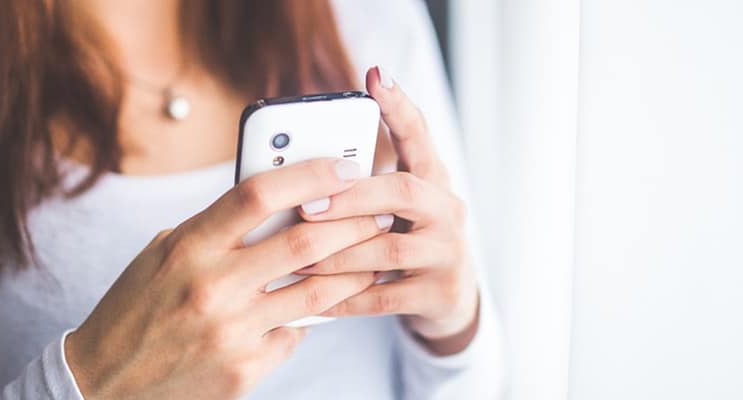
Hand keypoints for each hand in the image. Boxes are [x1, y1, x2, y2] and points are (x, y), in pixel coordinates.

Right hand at [65, 158, 388, 398]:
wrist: (103, 384)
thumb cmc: (135, 310)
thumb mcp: (162, 255)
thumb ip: (214, 229)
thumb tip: (277, 201)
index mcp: (187, 247)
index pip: (258, 194)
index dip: (309, 173)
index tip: (344, 165)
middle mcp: (211, 286)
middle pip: (304, 240)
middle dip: (354, 221)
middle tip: (379, 210)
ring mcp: (231, 332)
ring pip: (317, 292)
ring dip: (354, 270)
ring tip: (373, 255)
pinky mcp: (244, 370)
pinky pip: (296, 334)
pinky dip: (309, 319)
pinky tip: (317, 308)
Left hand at [296, 66, 480, 355]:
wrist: (448, 299)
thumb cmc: (403, 240)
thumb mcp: (391, 207)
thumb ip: (360, 186)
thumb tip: (295, 166)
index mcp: (432, 179)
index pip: (419, 135)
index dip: (399, 107)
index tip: (375, 76)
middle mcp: (448, 210)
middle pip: (405, 191)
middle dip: (352, 198)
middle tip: (306, 205)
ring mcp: (448, 253)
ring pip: (390, 249)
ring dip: (339, 253)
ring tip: (298, 257)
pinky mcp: (439, 293)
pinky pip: (385, 297)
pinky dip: (346, 297)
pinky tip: (315, 300)